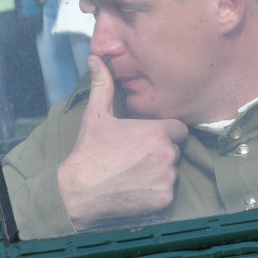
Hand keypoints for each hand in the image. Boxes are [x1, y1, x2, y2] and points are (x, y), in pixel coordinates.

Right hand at [56, 56, 187, 228]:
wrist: (79, 191)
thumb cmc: (89, 151)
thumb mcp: (96, 115)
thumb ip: (102, 84)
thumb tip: (96, 58)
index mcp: (157, 131)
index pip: (178, 129)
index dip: (162, 133)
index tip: (144, 139)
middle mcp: (168, 154)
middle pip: (176, 150)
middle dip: (160, 152)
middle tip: (134, 157)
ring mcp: (167, 178)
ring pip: (173, 171)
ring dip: (159, 172)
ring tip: (133, 173)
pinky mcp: (165, 199)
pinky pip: (168, 191)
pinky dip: (156, 191)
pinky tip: (135, 188)